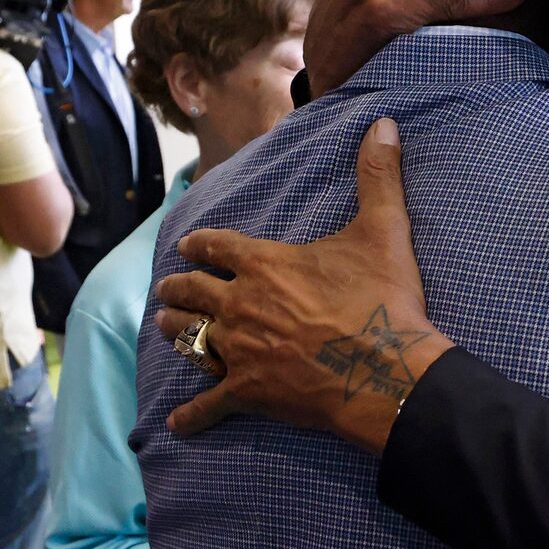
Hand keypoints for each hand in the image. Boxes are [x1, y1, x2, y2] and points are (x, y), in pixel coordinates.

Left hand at [152, 117, 450, 452]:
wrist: (385, 371)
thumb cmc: (381, 301)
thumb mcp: (383, 230)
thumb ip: (378, 176)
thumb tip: (385, 124)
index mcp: (264, 264)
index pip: (218, 245)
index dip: (200, 244)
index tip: (187, 245)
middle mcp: (241, 304)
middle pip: (193, 291)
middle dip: (177, 288)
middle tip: (166, 288)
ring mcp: (240, 350)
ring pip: (190, 338)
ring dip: (175, 330)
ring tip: (164, 327)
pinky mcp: (248, 392)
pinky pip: (210, 404)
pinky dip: (192, 415)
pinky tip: (177, 425)